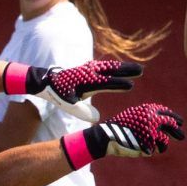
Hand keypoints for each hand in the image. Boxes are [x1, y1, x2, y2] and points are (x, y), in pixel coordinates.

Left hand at [28, 60, 143, 122]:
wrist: (45, 80)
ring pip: (109, 66)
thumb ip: (82, 112)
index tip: (131, 85)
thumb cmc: (57, 94)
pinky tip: (117, 67)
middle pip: (111, 70)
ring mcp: (88, 68)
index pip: (106, 83)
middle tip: (141, 71)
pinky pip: (103, 66)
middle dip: (126, 71)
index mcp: (86, 81)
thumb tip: (97, 119)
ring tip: (135, 69)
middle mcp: (89, 72)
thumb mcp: (68, 105)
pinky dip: (112, 66)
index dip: (119, 84)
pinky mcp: (86, 68)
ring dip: (122, 67)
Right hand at [88, 103, 185, 158]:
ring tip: (160, 147)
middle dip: (177, 132)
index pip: (167, 114)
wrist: (107, 136)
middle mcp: (153, 118)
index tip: (180, 123)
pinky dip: (154, 150)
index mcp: (149, 110)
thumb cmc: (120, 127)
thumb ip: (148, 118)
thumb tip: (164, 122)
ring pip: (165, 139)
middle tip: (182, 137)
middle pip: (171, 126)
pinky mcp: (148, 142)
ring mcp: (151, 131)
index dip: (175, 119)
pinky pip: (157, 148)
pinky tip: (148, 150)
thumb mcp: (135, 117)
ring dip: (163, 144)